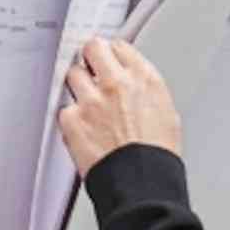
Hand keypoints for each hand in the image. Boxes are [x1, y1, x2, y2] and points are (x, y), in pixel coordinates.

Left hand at [59, 37, 181, 176]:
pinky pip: (64, 108)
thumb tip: (135, 87)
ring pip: (73, 73)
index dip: (113, 55)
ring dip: (78, 85)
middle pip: (92, 48)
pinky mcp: (71, 120)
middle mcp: (115, 83)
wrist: (141, 183)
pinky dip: (71, 118)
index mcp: (143, 78)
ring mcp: (90, 100)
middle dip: (91, 57)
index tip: (110, 60)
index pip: (119, 46)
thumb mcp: (166, 112)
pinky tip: (83, 129)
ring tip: (87, 102)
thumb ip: (145, 91)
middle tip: (91, 67)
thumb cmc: (157, 155)